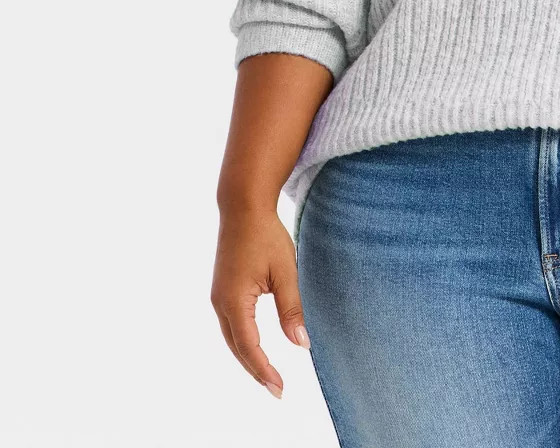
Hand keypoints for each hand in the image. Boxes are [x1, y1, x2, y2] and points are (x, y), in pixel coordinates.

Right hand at [211, 207, 310, 399]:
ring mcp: (218, 297)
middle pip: (237, 348)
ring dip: (248, 358)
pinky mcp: (222, 291)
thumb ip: (291, 309)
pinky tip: (255, 349)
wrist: (243, 208)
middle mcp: (220, 304)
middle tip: (277, 390)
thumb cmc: (267, 236)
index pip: (249, 347)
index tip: (280, 389)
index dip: (264, 370)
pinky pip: (231, 325)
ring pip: (232, 339)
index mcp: (234, 301)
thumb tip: (301, 344)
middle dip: (256, 371)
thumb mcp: (286, 271)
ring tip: (268, 375)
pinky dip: (243, 342)